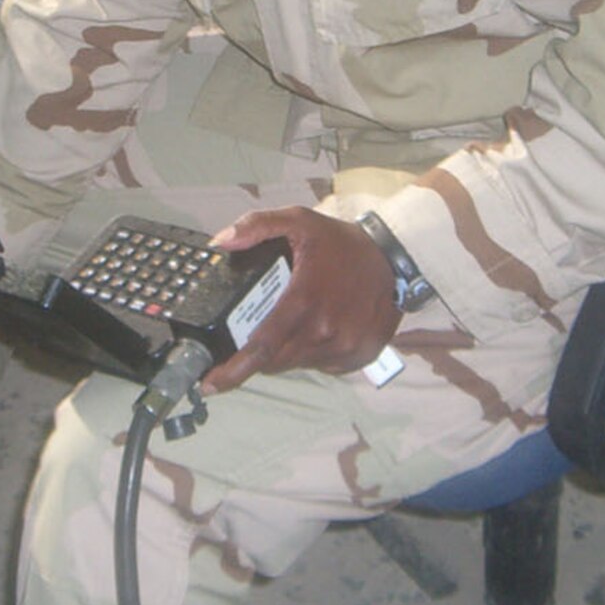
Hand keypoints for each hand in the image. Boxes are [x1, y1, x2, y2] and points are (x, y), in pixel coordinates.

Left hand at [202, 206, 401, 393]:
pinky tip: (319, 327)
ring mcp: (345, 347)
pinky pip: (321, 365)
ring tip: (295, 321)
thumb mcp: (298, 220)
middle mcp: (325, 331)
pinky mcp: (358, 356)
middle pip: (275, 361)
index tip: (209, 383)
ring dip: (286, 351)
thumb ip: (256, 226)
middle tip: (258, 330)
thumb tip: (220, 242)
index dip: (232, 370)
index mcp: (304, 301)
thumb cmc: (342, 242)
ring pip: (297, 363)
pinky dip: (312, 353)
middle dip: (257, 354)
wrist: (396, 258)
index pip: (261, 347)